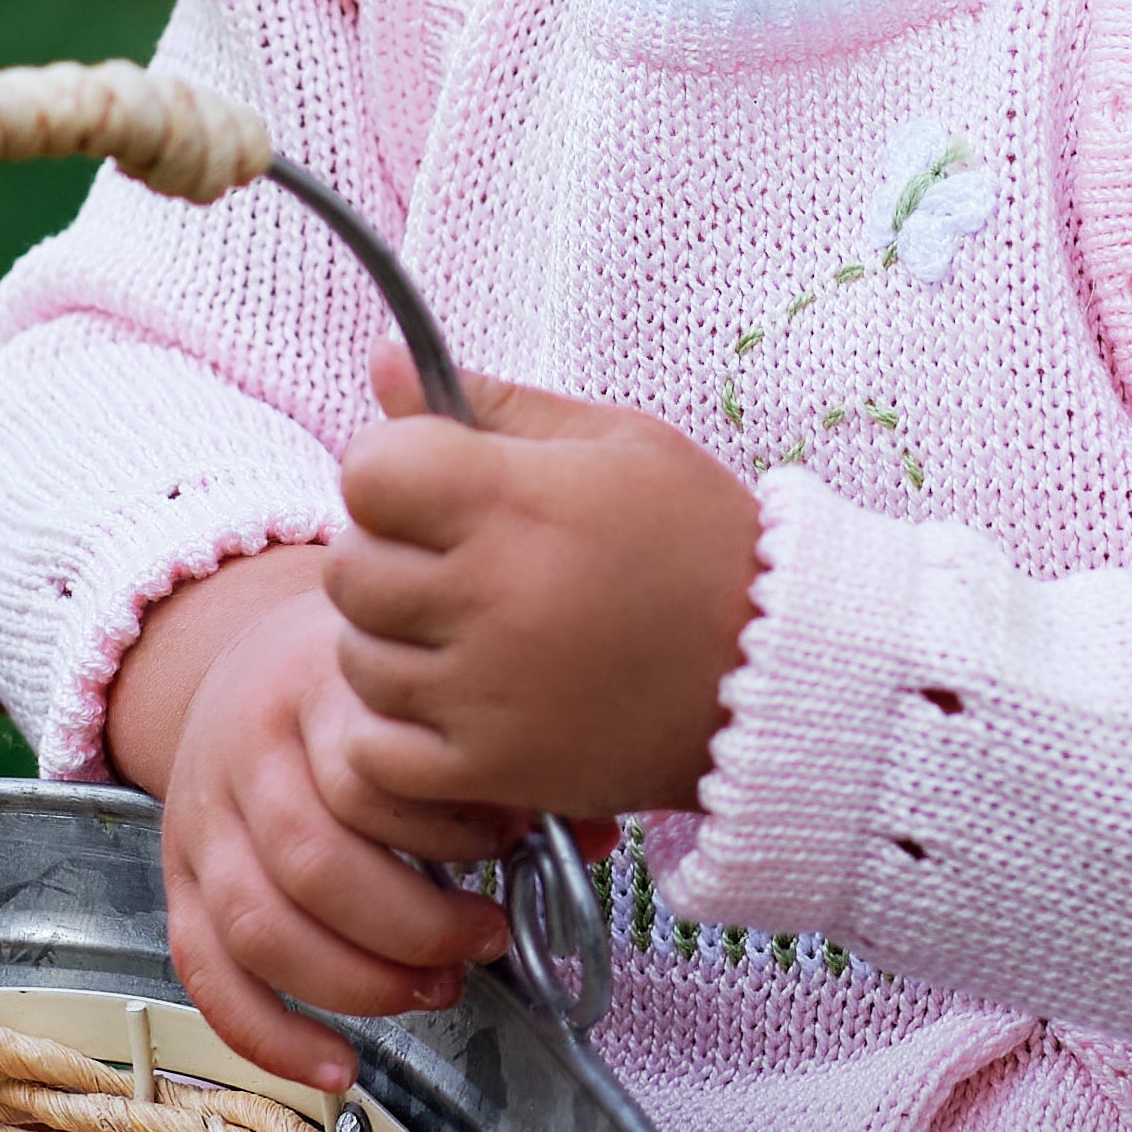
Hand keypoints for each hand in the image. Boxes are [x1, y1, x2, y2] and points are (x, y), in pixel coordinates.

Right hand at [103, 544, 517, 1094]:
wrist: (247, 659)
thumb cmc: (360, 686)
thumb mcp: (423, 691)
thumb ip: (503, 760)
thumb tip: (594, 838)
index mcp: (317, 688)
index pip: (367, 775)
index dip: (447, 830)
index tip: (512, 848)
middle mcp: (246, 754)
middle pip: (313, 863)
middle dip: (413, 927)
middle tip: (485, 939)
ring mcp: (201, 821)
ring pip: (260, 927)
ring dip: (358, 982)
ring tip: (438, 987)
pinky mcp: (177, 880)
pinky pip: (208, 974)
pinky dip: (271, 1036)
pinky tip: (340, 1067)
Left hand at [327, 343, 762, 828]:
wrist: (779, 671)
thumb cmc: (699, 539)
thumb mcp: (614, 442)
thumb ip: (492, 403)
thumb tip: (380, 363)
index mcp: (517, 501)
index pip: (367, 471)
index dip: (391, 470)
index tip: (436, 486)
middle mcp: (493, 596)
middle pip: (351, 567)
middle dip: (389, 556)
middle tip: (456, 562)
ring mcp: (488, 692)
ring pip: (358, 658)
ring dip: (397, 644)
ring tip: (471, 634)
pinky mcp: (496, 768)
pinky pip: (377, 753)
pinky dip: (399, 733)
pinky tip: (458, 703)